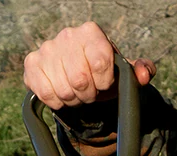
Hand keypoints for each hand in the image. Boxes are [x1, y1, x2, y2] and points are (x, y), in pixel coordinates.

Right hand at [23, 21, 155, 108]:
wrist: (80, 76)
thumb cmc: (106, 74)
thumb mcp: (125, 74)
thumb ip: (141, 71)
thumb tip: (144, 74)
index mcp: (92, 33)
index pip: (100, 63)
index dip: (104, 82)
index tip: (104, 84)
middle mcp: (67, 35)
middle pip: (80, 79)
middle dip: (88, 94)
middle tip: (90, 92)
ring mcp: (47, 48)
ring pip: (64, 90)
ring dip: (74, 100)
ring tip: (77, 93)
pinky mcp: (32, 64)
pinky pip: (46, 93)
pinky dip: (58, 102)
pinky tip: (62, 94)